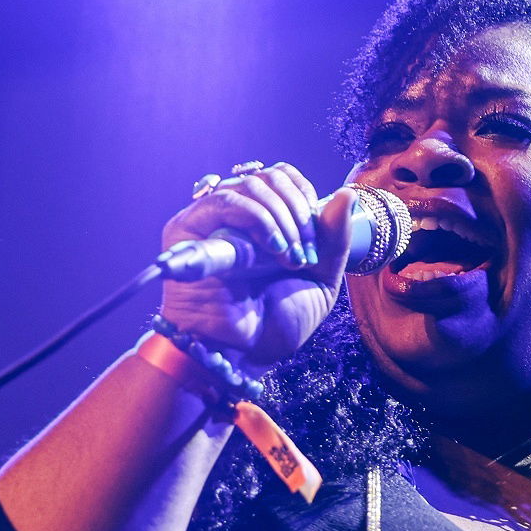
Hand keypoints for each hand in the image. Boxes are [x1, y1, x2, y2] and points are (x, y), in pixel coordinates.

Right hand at [159, 162, 355, 370]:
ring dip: (279, 219)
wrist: (246, 354)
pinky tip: (274, 248)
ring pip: (247, 187)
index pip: (280, 176)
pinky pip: (222, 203)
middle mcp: (233, 216)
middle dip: (297, 211)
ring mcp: (208, 220)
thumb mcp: (321, 279)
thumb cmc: (277, 322)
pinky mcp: (185, 231)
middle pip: (266, 177)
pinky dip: (257, 219)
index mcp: (263, 221)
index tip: (315, 234)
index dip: (302, 193)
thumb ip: (334, 239)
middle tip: (304, 254)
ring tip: (288, 258)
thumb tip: (345, 194)